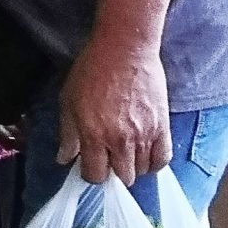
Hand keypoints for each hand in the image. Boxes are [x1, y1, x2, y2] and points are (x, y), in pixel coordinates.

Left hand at [55, 40, 171, 186]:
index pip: (95, 175)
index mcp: (94, 134)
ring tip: (125, 153)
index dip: (91, 174)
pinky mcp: (162, 127)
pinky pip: (163, 158)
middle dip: (112, 172)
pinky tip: (145, 155)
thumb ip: (68, 134)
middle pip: (122, 177)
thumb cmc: (92, 71)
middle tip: (108, 158)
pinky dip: (154, 162)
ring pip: (142, 171)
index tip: (90, 165)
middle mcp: (120, 140)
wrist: (124, 50)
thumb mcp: (68, 101)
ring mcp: (144, 135)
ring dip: (133, 167)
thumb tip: (64, 158)